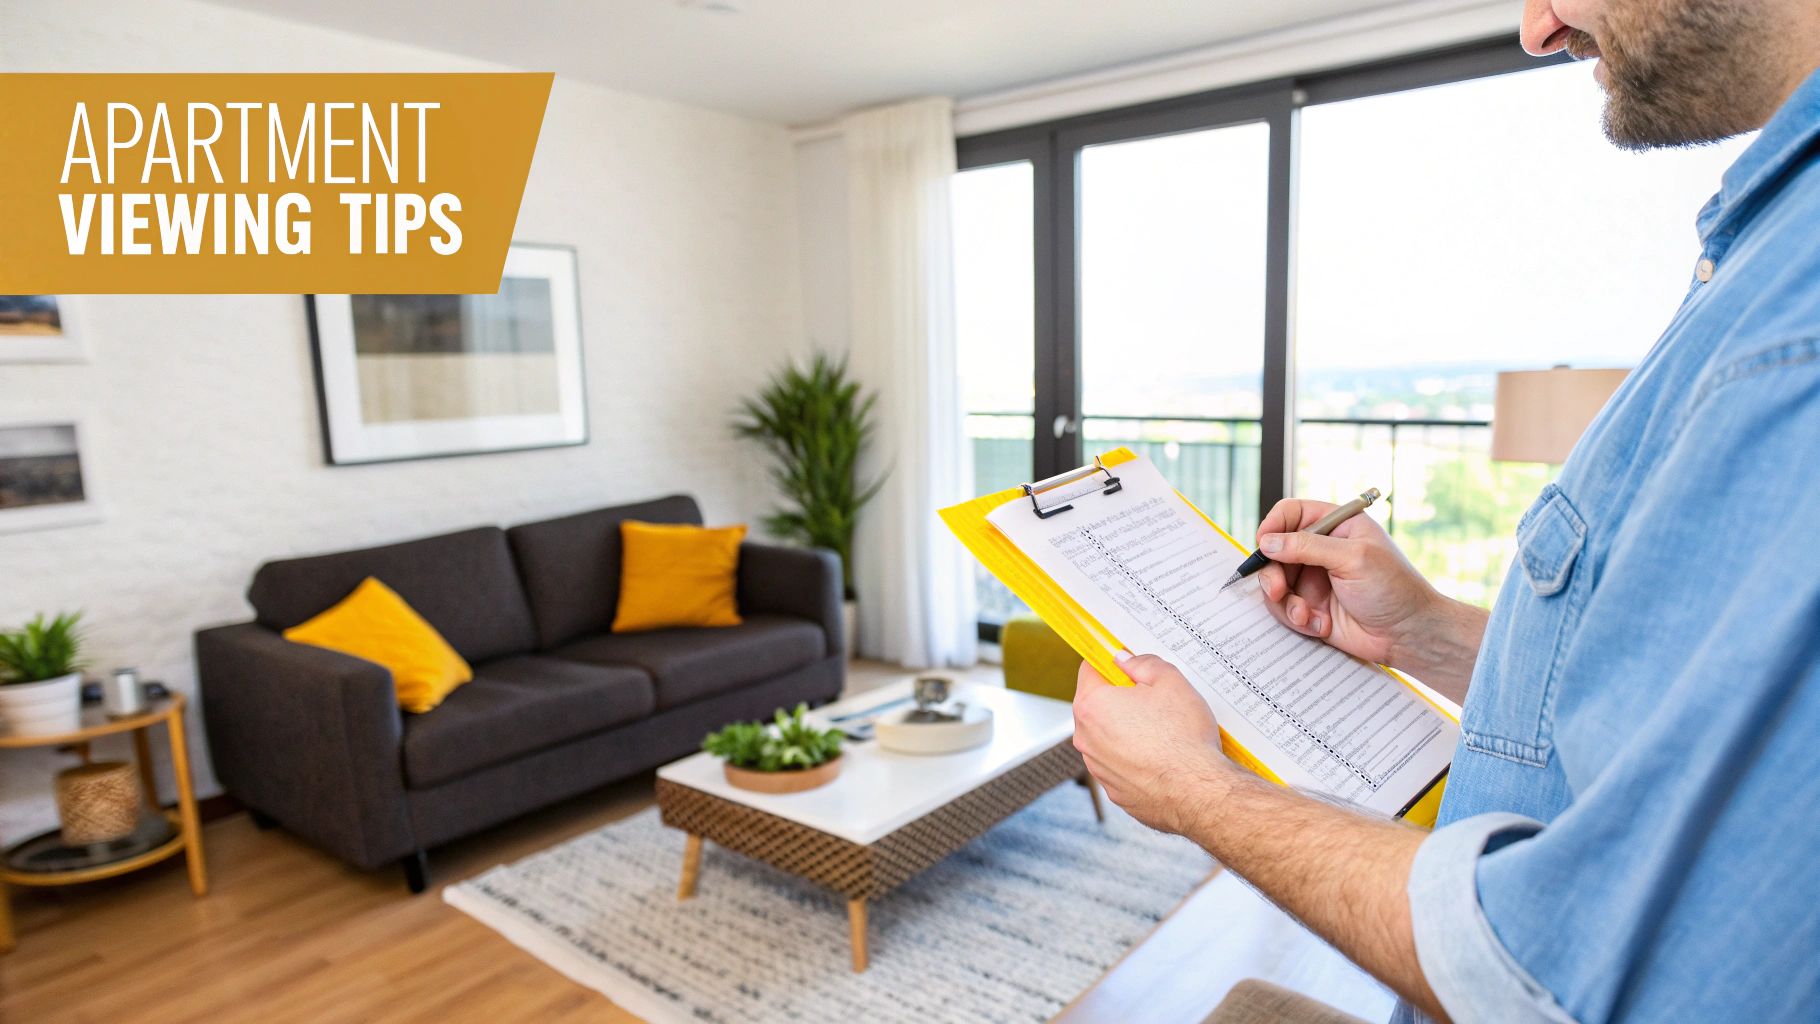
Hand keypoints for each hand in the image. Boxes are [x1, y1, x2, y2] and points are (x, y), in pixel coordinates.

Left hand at [1072, 654, 1230, 835]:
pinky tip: (1161, 757)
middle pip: (1096, 705)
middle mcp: (1086, 739)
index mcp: (1092, 705)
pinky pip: (1121, 765)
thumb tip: (1127, 660)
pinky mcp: (1115, 791)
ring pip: (1108, 737)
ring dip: (1127, 730)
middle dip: (1120, 698)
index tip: (1125, 664)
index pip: (1090, 669)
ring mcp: (1099, 768)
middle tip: (1152, 699)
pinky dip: (1135, 759)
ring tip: (1162, 732)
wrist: (1198, 793)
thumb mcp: (1170, 681)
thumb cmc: (1183, 739)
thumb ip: (1143, 663)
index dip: (1110, 662)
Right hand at [1253, 498, 1483, 698]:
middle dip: (1272, 573)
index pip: (1292, 513)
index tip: (1263, 543)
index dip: (1273, 525)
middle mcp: (1321, 550)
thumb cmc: (1394, 589)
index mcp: (1337, 526)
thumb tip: (1267, 542)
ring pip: (1275, 583)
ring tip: (1306, 616)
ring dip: (1285, 602)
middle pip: (1275, 551)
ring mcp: (1314, 579)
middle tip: (1277, 590)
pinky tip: (1321, 625)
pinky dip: (1297, 619)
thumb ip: (1307, 546)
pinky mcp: (1311, 607)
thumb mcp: (1353, 558)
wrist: (1409, 635)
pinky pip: (1285, 609)